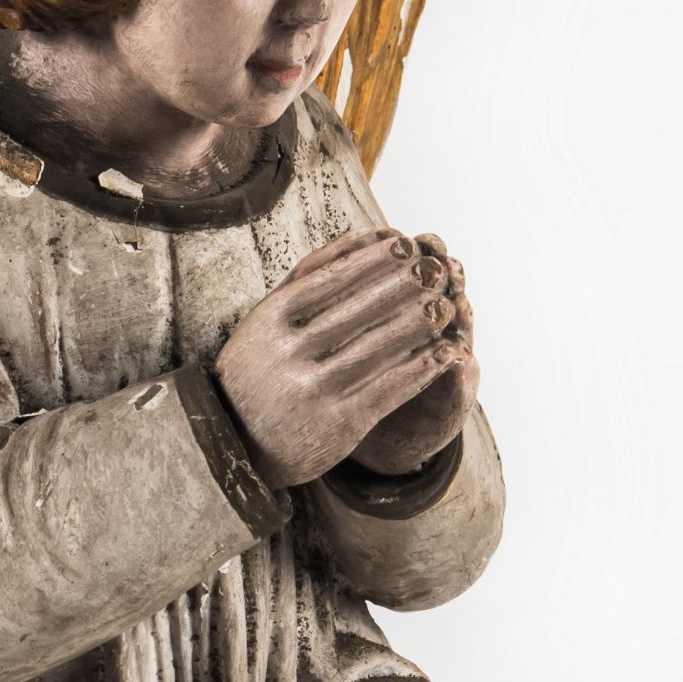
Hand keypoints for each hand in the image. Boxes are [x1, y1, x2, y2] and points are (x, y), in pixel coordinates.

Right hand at [215, 231, 479, 491]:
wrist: (237, 445)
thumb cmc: (257, 371)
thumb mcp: (264, 322)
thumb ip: (304, 280)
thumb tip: (357, 236)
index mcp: (268, 321)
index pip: (331, 280)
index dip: (374, 261)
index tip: (406, 245)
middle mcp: (288, 353)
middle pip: (358, 310)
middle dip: (404, 286)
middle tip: (435, 268)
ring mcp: (313, 390)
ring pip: (378, 347)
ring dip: (419, 324)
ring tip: (445, 306)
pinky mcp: (338, 424)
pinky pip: (388, 389)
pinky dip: (421, 368)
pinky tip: (444, 354)